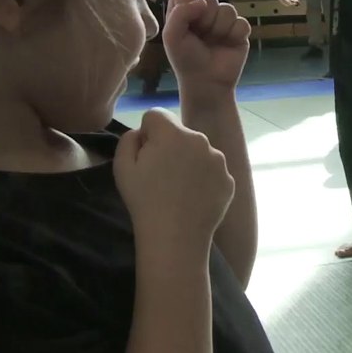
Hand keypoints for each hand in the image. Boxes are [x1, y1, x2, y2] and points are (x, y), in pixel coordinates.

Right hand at [114, 108, 233, 249]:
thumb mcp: (122, 167)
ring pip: (199, 151)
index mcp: (173, 133)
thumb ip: (129, 140)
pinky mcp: (229, 179)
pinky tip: (193, 199)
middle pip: (180, 133)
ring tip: (178, 190)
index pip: (156, 115)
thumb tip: (142, 132)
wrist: (175, 237)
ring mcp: (219, 160)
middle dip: (169, 146)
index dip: (147, 133)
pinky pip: (213, 171)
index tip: (145, 155)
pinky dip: (204, 180)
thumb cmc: (144, 201)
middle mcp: (201, 140)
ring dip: (189, 161)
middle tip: (160, 175)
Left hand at [163, 0, 250, 105]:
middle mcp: (204, 15)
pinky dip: (235, 34)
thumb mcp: (172, 36)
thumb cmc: (186, 59)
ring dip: (220, 27)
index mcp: (185, 13)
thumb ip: (180, 13)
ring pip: (228, 9)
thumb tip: (202, 2)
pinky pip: (242, 22)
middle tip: (200, 34)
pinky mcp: (240, 32)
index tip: (187, 16)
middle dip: (205, 17)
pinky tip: (229, 44)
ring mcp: (223, 23)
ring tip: (214, 42)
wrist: (207, 82)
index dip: (188, 1)